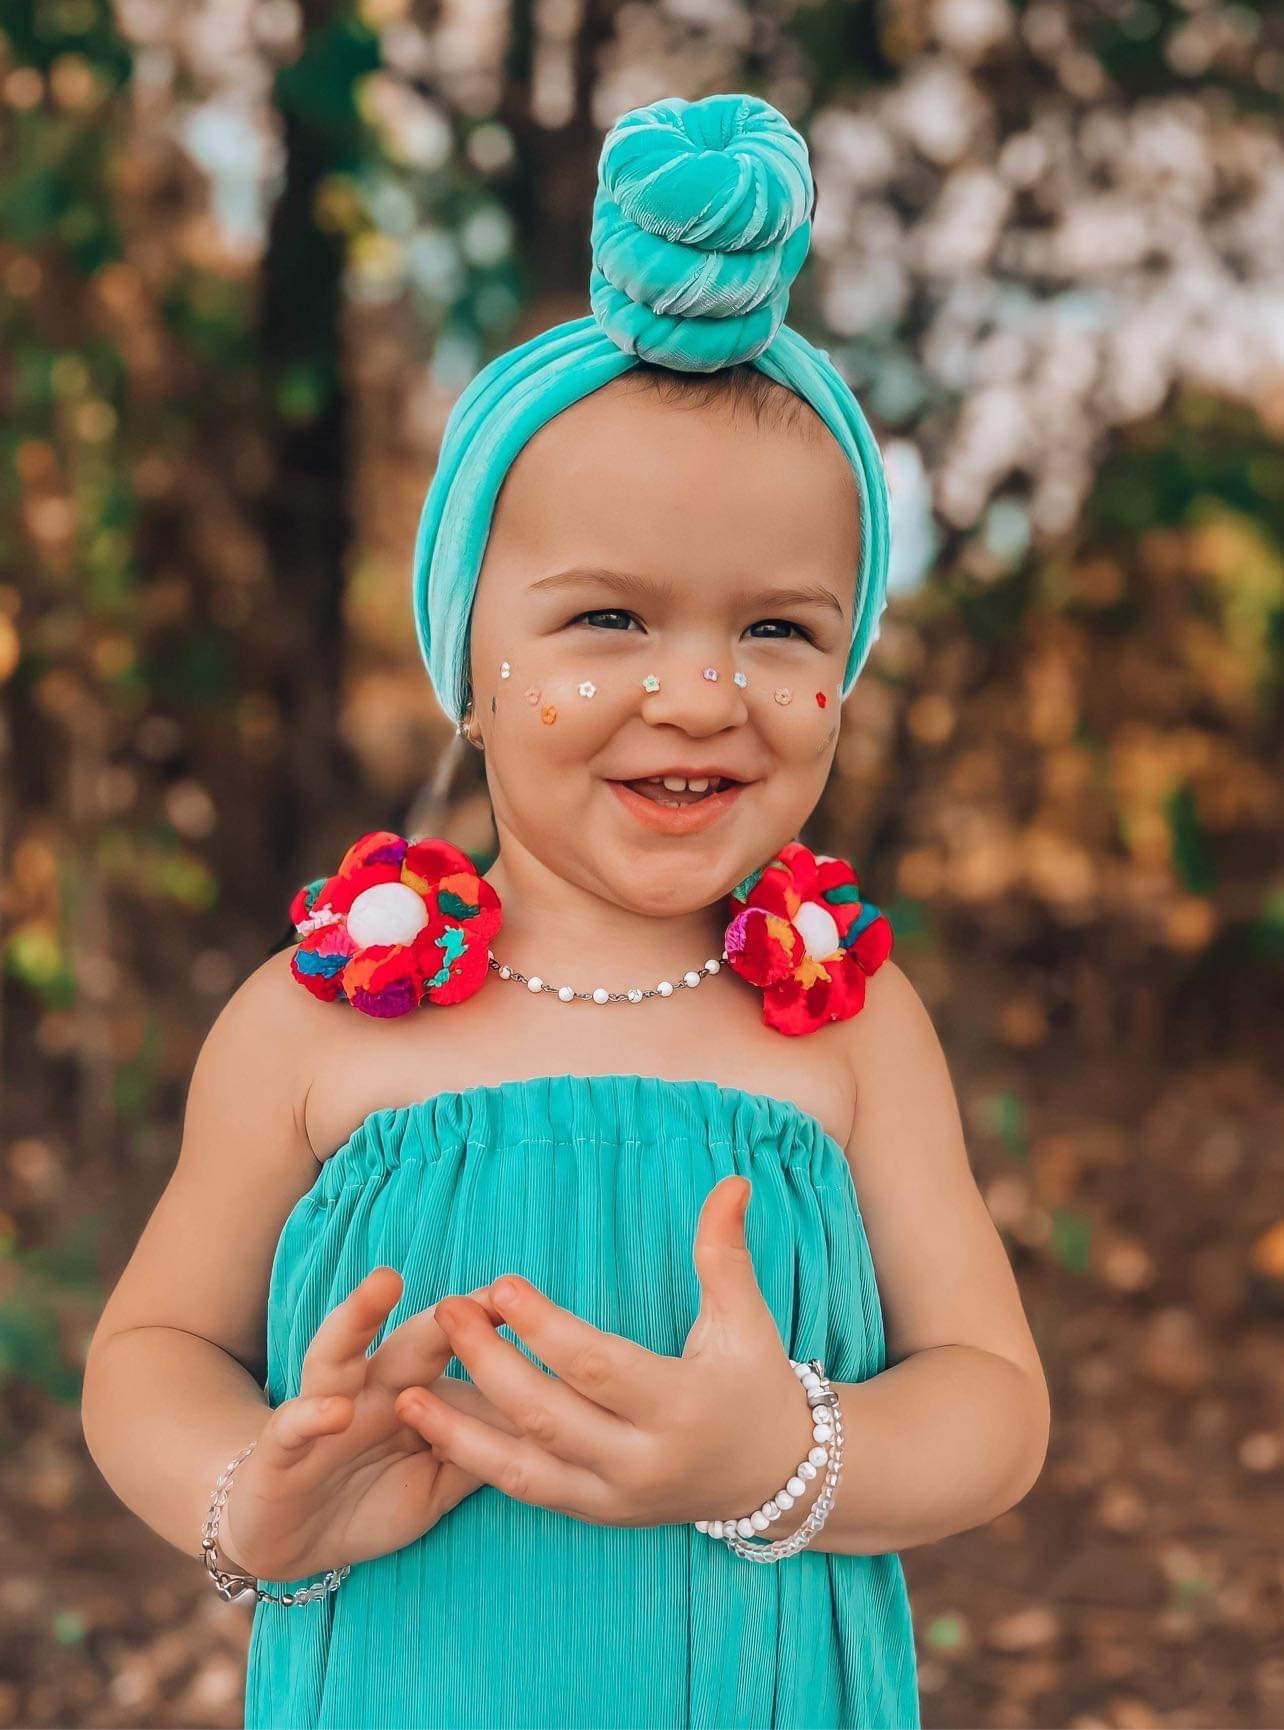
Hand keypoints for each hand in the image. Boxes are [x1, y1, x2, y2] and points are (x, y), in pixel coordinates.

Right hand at [219, 1267, 520, 1581]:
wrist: (289, 1542)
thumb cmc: (369, 1500)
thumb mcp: (436, 1483)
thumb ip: (479, 1451)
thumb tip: (548, 1429)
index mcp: (411, 1393)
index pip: (455, 1351)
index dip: (490, 1328)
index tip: (533, 1304)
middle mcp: (369, 1388)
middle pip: (409, 1340)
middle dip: (446, 1313)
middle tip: (488, 1290)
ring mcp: (322, 1410)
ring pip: (338, 1352)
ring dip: (359, 1316)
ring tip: (386, 1284)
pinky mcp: (280, 1448)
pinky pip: (294, 1424)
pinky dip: (313, 1415)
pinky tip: (336, 1410)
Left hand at [395, 1176, 821, 1530]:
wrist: (770, 1476)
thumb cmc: (755, 1382)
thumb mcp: (745, 1318)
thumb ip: (725, 1251)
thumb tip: (732, 1181)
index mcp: (678, 1406)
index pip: (596, 1366)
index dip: (545, 1328)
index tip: (501, 1285)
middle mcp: (641, 1461)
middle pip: (548, 1414)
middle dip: (489, 1364)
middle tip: (446, 1310)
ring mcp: (614, 1496)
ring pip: (522, 1466)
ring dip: (460, 1428)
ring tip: (406, 1389)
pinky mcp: (594, 1513)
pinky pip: (524, 1489)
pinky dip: (476, 1459)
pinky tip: (433, 1425)